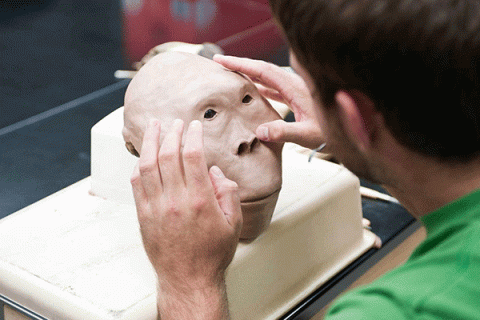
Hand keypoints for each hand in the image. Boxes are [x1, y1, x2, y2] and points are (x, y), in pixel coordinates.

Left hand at [131, 119, 241, 318]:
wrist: (188, 279)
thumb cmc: (212, 254)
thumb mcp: (234, 223)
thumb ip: (229, 193)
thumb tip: (215, 173)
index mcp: (200, 200)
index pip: (192, 156)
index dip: (192, 136)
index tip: (194, 126)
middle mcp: (175, 201)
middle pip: (168, 155)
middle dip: (172, 133)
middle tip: (175, 122)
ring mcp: (156, 208)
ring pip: (148, 165)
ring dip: (150, 142)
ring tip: (153, 127)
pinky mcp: (143, 216)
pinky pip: (136, 184)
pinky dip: (138, 165)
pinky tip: (142, 156)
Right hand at [214, 54, 323, 148]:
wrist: (351, 129)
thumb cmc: (332, 131)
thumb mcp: (307, 134)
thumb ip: (284, 132)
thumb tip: (260, 131)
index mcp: (294, 87)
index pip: (262, 71)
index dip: (241, 64)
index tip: (222, 60)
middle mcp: (293, 84)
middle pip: (262, 69)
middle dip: (240, 64)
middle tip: (219, 61)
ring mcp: (295, 90)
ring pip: (267, 77)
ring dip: (248, 74)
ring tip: (230, 73)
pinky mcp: (296, 97)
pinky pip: (273, 88)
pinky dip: (258, 86)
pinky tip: (251, 90)